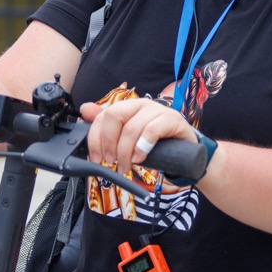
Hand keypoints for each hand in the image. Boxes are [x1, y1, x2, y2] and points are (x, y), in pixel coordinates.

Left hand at [80, 97, 197, 175]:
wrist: (187, 151)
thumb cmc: (156, 144)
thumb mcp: (129, 138)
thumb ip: (108, 126)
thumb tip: (85, 110)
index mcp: (128, 107)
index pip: (103, 115)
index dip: (96, 138)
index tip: (96, 157)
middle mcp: (141, 104)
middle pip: (114, 116)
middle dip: (109, 143)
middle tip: (111, 161)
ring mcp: (158, 110)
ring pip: (132, 127)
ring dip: (125, 152)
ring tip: (126, 166)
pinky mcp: (172, 120)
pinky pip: (152, 130)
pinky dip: (142, 147)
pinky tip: (140, 158)